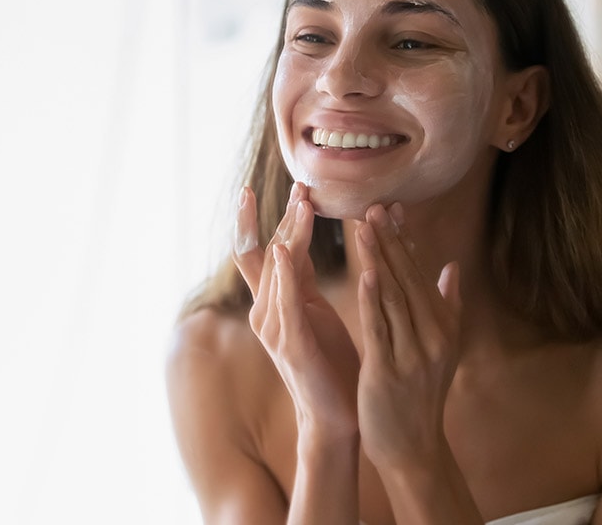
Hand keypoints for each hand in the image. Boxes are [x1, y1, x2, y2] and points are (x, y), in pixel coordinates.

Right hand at [234, 183, 359, 437]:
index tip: (283, 185)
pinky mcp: (291, 344)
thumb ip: (302, 280)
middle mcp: (266, 311)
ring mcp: (274, 328)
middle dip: (279, 216)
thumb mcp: (316, 312)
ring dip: (290, 234)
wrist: (335, 417)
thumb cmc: (330, 366)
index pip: (267, 249)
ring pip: (277, 271)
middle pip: (266, 252)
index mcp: (276, 302)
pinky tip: (288, 250)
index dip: (272, 217)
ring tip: (303, 203)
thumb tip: (298, 241)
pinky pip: (285, 302)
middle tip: (299, 183)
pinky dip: (285, 274)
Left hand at [354, 203, 461, 469]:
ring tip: (365, 227)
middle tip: (373, 205)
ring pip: (394, 297)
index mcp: (443, 325)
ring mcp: (413, 353)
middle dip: (390, 241)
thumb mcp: (442, 348)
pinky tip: (365, 274)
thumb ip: (448, 305)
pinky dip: (374, 301)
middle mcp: (433, 335)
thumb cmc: (420, 395)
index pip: (420, 273)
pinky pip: (381, 330)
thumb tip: (452, 267)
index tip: (391, 207)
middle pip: (408, 279)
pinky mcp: (389, 371)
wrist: (413, 448)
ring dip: (380, 259)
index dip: (404, 240)